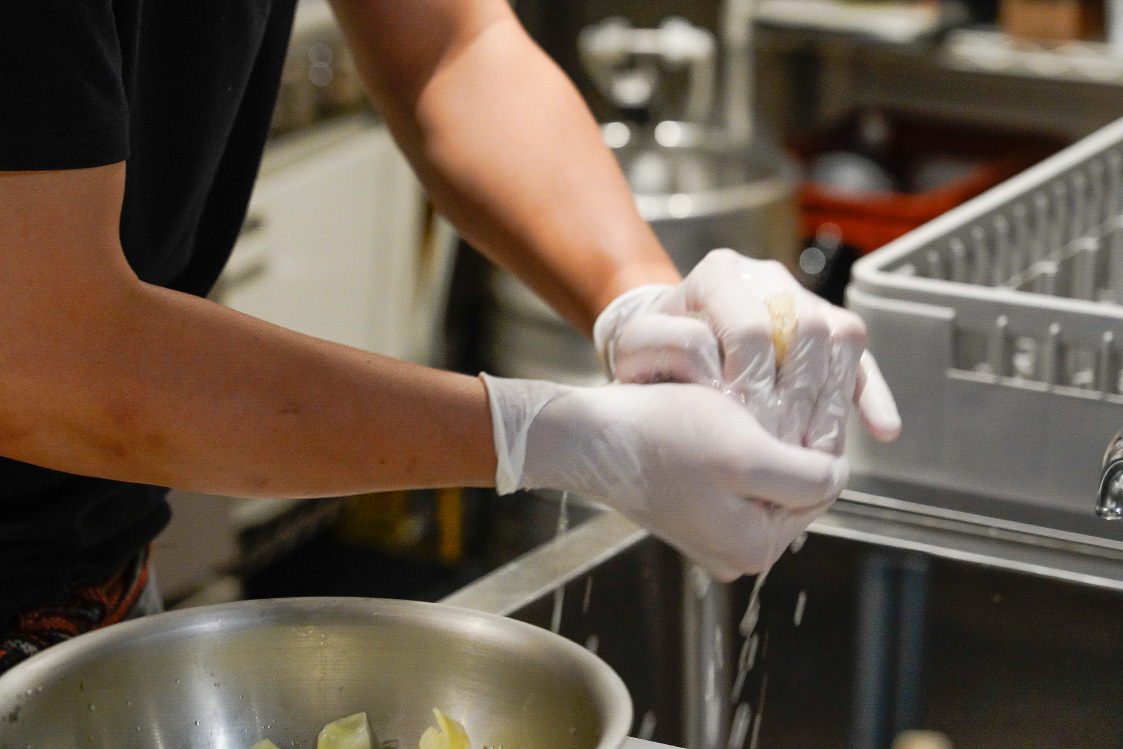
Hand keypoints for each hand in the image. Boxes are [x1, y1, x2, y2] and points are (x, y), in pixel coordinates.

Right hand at [481, 374, 847, 579]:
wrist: (589, 435)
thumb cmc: (660, 437)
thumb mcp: (746, 454)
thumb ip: (806, 476)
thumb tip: (837, 476)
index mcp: (753, 547)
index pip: (821, 489)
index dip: (827, 436)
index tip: (827, 388)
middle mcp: (735, 548)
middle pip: (795, 483)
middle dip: (799, 433)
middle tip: (803, 382)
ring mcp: (712, 530)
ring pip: (768, 472)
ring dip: (774, 431)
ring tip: (772, 390)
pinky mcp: (692, 507)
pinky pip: (738, 471)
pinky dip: (743, 438)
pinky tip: (736, 407)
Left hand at [593, 249, 900, 453]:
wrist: (665, 340)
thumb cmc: (650, 351)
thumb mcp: (638, 349)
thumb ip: (663, 351)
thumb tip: (712, 378)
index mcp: (720, 274)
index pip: (751, 329)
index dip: (750, 383)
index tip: (741, 426)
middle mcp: (766, 278)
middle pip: (805, 329)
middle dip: (798, 396)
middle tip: (786, 448)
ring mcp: (801, 297)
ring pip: (840, 334)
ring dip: (835, 397)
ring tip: (821, 450)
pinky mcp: (826, 324)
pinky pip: (859, 355)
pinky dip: (870, 393)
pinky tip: (882, 430)